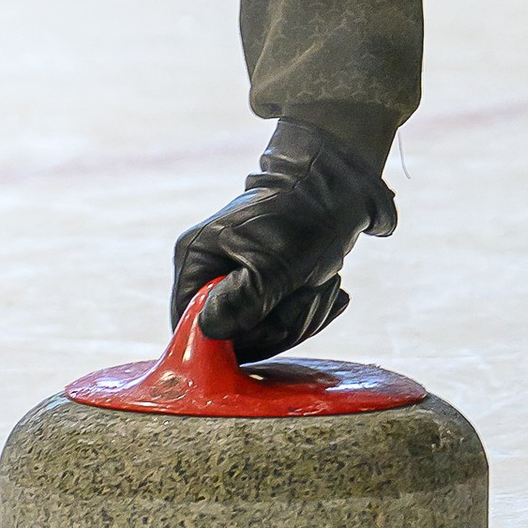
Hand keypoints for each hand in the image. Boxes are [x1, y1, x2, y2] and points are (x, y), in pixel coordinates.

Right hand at [168, 117, 397, 357]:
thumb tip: (207, 331)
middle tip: (311, 291)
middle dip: (281, 323)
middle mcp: (209, 273)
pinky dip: (309, 310)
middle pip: (233, 336)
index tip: (269, 315)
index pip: (190, 326)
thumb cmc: (302, 221)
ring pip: (263, 333)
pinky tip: (329, 288)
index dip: (230, 336)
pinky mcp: (265, 288)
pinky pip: (281, 323)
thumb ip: (242, 302)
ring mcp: (237, 281)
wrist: (338, 191)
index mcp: (196, 260)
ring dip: (303, 315)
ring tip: (325, 284)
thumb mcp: (274, 265)